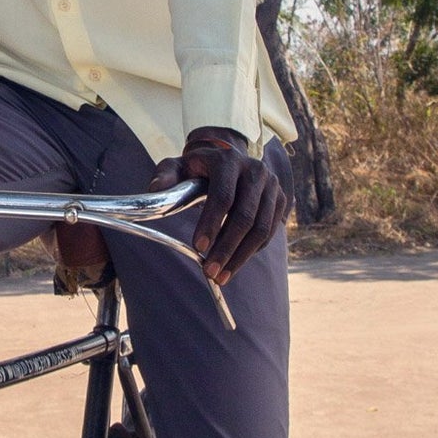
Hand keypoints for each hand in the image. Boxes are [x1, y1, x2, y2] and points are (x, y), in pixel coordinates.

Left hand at [149, 126, 289, 286]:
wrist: (229, 161)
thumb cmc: (198, 169)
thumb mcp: (178, 166)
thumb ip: (165, 175)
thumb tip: (156, 188)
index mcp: (228, 160)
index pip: (223, 196)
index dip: (211, 224)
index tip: (197, 247)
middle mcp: (255, 170)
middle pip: (245, 217)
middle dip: (226, 249)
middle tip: (209, 272)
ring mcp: (272, 185)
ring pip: (261, 229)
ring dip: (240, 257)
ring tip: (221, 276)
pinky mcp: (281, 199)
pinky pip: (269, 233)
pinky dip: (252, 251)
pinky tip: (234, 263)